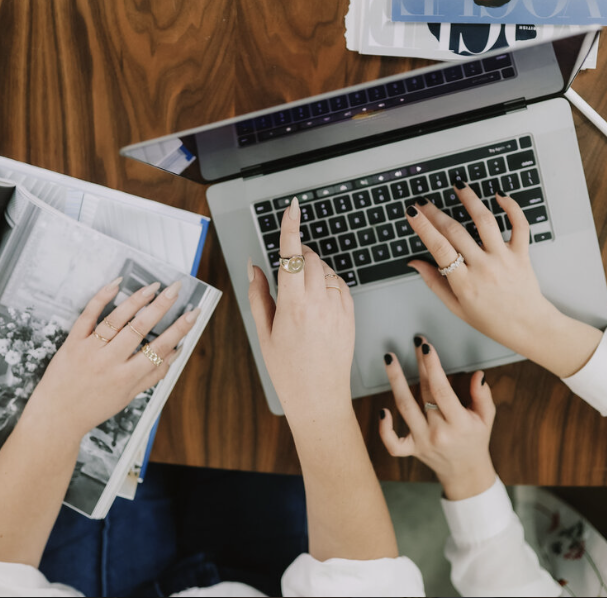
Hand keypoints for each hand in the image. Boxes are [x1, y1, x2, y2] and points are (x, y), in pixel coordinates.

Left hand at [23, 277, 198, 440]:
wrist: (56, 417)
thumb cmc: (93, 408)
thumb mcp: (128, 397)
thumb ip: (153, 375)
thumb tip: (175, 353)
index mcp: (127, 377)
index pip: (159, 348)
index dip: (179, 329)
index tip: (193, 314)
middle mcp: (109, 362)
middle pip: (140, 328)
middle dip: (161, 306)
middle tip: (176, 289)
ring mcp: (89, 350)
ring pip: (116, 319)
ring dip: (136, 300)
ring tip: (153, 286)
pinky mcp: (72, 342)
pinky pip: (88, 315)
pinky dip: (101, 297)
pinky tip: (116, 284)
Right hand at [248, 197, 356, 417]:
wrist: (320, 398)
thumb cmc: (288, 370)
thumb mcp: (264, 333)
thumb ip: (259, 295)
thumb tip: (255, 266)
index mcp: (293, 307)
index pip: (291, 256)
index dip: (291, 228)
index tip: (292, 208)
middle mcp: (319, 304)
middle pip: (309, 258)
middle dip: (297, 254)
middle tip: (285, 267)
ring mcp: (339, 308)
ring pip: (326, 270)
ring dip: (312, 269)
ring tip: (299, 295)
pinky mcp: (351, 315)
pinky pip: (339, 284)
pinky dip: (327, 282)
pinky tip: (317, 300)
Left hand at [379, 337, 496, 500]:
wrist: (465, 472)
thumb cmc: (475, 439)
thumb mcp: (487, 417)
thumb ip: (483, 396)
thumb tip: (478, 375)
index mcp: (459, 423)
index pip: (442, 390)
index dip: (433, 367)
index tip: (427, 348)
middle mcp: (439, 432)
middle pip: (423, 393)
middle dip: (419, 365)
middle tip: (415, 342)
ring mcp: (422, 442)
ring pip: (405, 408)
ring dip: (395, 381)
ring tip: (390, 359)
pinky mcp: (411, 450)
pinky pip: (393, 443)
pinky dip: (384, 429)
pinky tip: (382, 410)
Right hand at [405, 182, 601, 376]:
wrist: (528, 326)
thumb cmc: (492, 320)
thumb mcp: (456, 307)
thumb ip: (434, 283)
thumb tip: (414, 262)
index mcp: (465, 283)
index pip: (439, 248)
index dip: (423, 227)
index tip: (412, 213)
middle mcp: (484, 268)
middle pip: (455, 232)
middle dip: (435, 212)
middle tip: (423, 202)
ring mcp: (504, 258)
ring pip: (485, 221)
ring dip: (470, 200)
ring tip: (458, 186)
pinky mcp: (522, 253)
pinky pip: (519, 225)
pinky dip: (511, 207)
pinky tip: (499, 195)